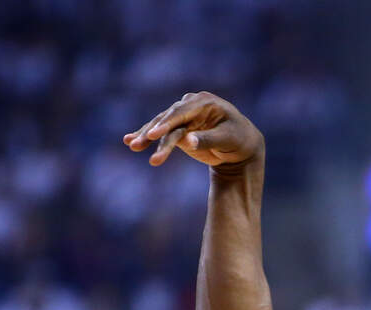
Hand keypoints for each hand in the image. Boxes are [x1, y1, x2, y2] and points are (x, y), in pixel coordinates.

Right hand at [123, 92, 264, 167]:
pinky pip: (160, 132)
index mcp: (205, 102)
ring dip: (145, 136)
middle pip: (167, 118)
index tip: (153, 134)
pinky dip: (146, 136)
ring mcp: (183, 116)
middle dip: (152, 131)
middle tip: (138, 144)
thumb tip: (187, 141)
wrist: (242, 146)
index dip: (167, 123)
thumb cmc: (239, 139)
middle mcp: (190, 105)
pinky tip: (129, 140)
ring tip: (131, 145)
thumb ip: (207, 139)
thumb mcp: (227, 140)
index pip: (182, 112)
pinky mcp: (178, 128)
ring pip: (161, 126)